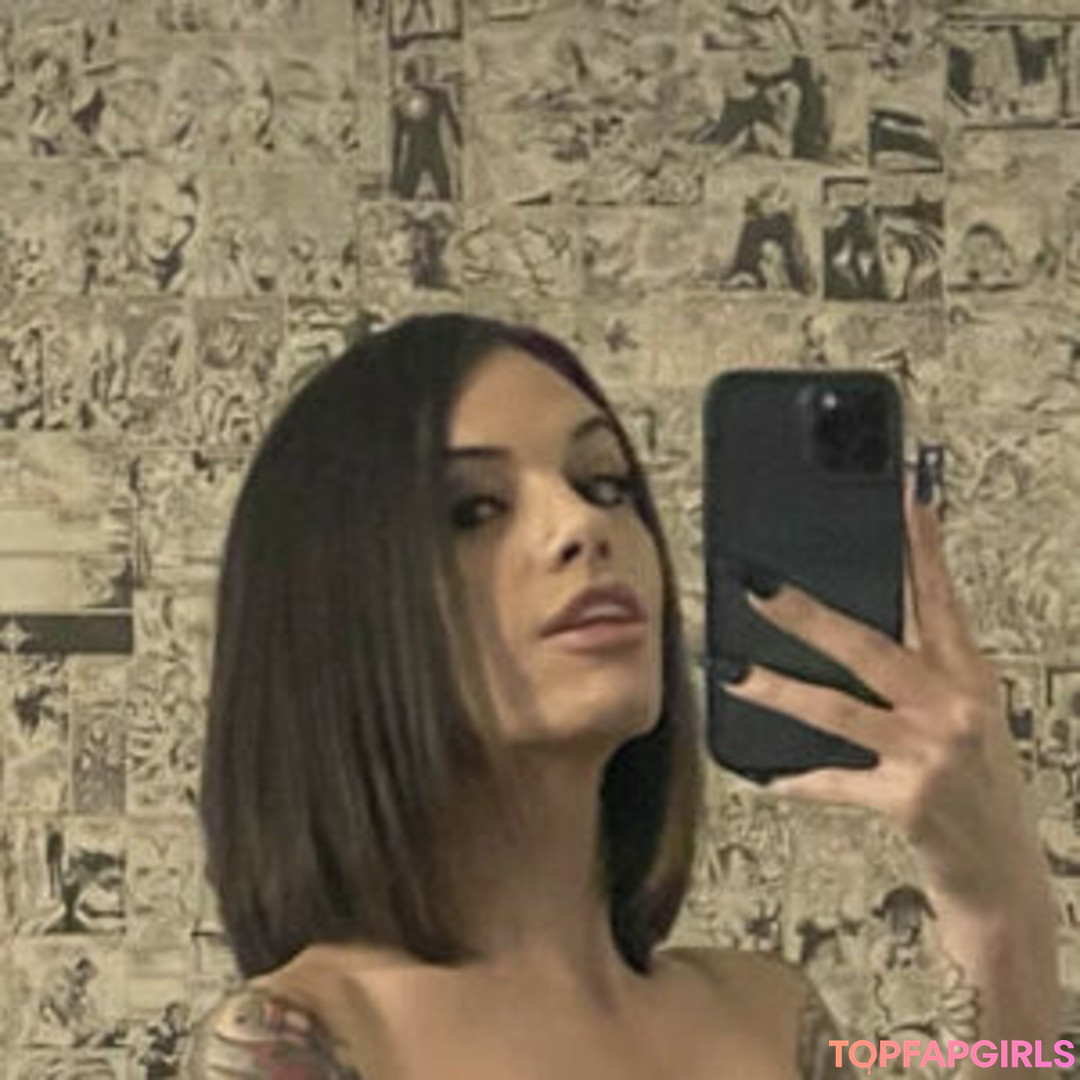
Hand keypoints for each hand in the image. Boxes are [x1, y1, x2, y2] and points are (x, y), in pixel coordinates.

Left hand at [722, 470, 1041, 915]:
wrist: (1002, 875)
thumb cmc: (976, 784)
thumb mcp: (963, 715)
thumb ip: (922, 668)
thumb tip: (857, 619)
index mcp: (969, 677)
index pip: (940, 600)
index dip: (921, 548)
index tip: (903, 498)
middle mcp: (955, 708)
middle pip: (871, 647)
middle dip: (810, 615)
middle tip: (759, 586)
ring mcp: (932, 754)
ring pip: (839, 711)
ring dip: (780, 691)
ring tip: (734, 672)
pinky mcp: (908, 801)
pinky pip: (836, 782)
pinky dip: (801, 780)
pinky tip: (767, 776)